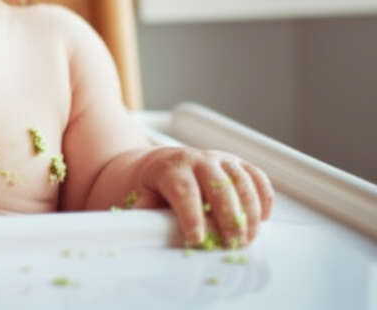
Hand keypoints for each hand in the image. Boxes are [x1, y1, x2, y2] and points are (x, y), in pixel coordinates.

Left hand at [131, 147, 273, 248]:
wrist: (157, 164)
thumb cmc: (150, 186)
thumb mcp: (140, 200)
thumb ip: (147, 218)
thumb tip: (152, 237)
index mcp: (170, 166)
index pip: (183, 190)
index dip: (191, 217)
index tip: (196, 239)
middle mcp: (197, 158)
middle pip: (219, 186)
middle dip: (228, 219)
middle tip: (231, 245)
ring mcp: (220, 159)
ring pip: (242, 182)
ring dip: (250, 214)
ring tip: (246, 239)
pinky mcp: (238, 164)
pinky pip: (258, 179)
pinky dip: (264, 201)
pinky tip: (260, 222)